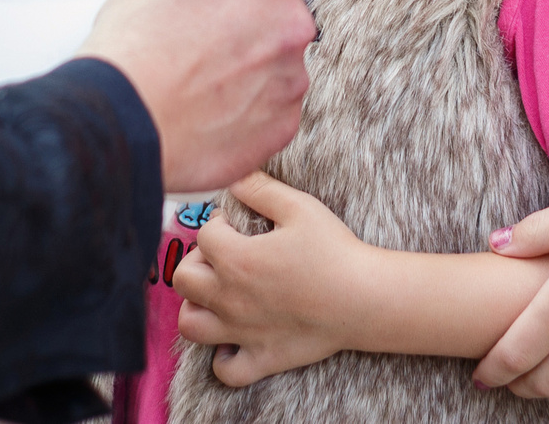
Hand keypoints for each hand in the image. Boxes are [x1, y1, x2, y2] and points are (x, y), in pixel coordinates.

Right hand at [77, 0, 315, 192]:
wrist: (121, 117)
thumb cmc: (135, 34)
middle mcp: (293, 19)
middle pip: (289, 11)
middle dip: (257, 20)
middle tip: (203, 38)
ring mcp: (292, 75)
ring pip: (283, 61)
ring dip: (255, 64)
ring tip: (201, 76)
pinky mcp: (284, 122)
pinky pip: (276, 106)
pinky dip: (251, 107)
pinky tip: (210, 106)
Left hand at [176, 174, 365, 384]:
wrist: (364, 299)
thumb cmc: (334, 250)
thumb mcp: (299, 207)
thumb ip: (260, 189)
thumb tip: (234, 176)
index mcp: (237, 259)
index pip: (203, 236)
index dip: (218, 224)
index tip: (237, 224)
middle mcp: (230, 298)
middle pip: (183, 279)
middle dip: (198, 262)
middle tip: (225, 256)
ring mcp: (242, 333)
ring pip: (191, 325)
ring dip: (198, 307)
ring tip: (221, 294)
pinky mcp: (261, 359)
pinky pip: (224, 370)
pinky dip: (223, 356)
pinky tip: (237, 338)